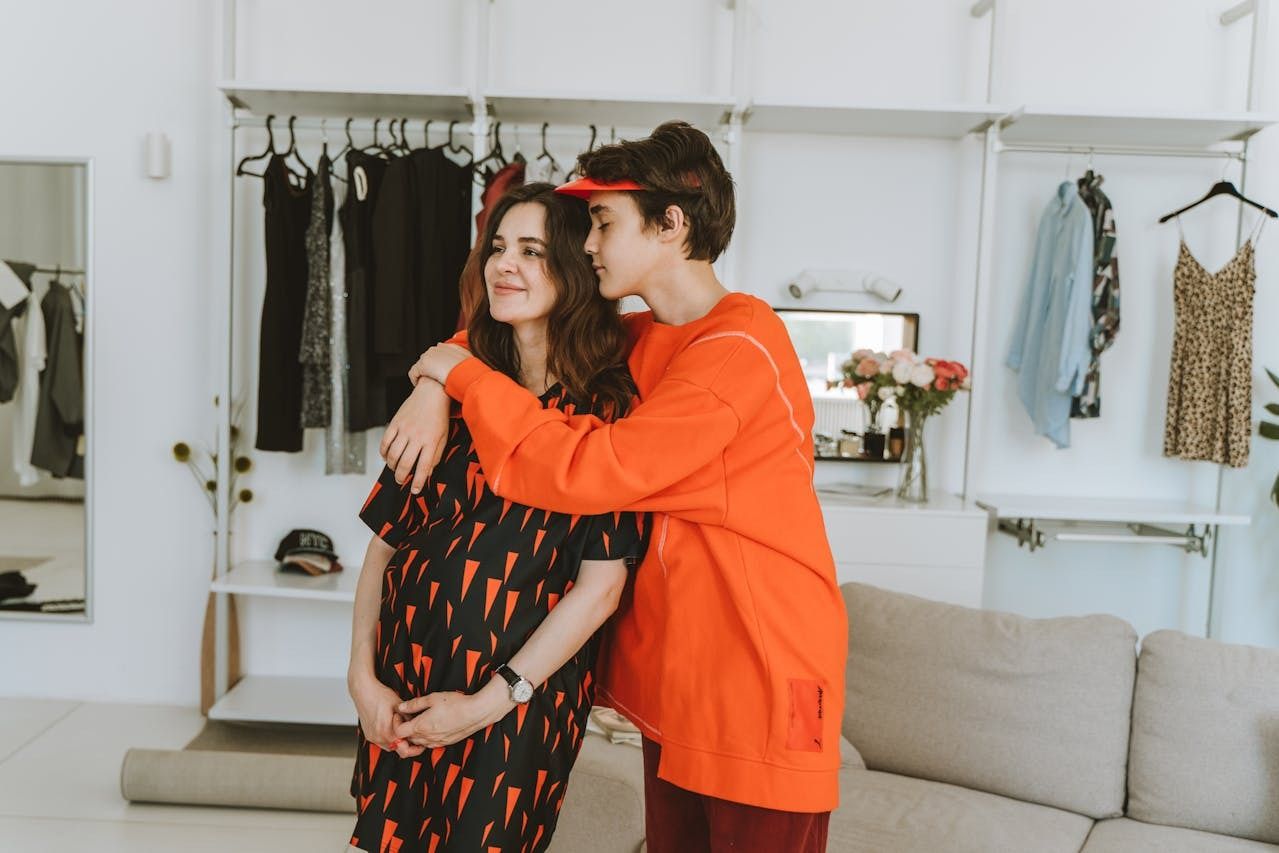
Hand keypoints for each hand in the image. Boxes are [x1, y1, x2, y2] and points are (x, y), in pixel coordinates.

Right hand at [349, 670, 409, 752]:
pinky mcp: (368, 734)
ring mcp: (372, 737)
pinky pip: (381, 741)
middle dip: (406, 744)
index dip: (415, 748)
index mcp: (387, 732)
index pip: (404, 750)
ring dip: (397, 741)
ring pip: (389, 746)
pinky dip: (388, 737)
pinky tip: (392, 727)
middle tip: (413, 736)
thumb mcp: (400, 706)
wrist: (363, 690)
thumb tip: (417, 726)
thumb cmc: (379, 695)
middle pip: (397, 750)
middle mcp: (378, 737)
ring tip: (402, 730)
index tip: (420, 744)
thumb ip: (409, 719)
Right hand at [379, 380, 449, 493]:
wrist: (432, 393)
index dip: (417, 481)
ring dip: (391, 466)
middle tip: (400, 481)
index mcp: (431, 441)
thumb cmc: (439, 416)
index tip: (414, 490)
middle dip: (401, 477)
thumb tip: (427, 472)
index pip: (423, 467)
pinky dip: (383, 452)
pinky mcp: (395, 422)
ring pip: (392, 454)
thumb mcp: (444, 437)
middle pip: (405, 463)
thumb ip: (436, 455)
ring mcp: (404, 429)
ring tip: (394, 469)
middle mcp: (417, 436)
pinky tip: (386, 456)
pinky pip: (385, 442)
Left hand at [393, 684, 511, 750]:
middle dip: (406, 728)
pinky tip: (433, 725)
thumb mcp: (432, 698)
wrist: (475, 713)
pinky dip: (427, 737)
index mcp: (421, 726)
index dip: (396, 723)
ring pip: (419, 742)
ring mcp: (437, 742)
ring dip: (416, 734)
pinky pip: (430, 744)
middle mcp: (427, 737)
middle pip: (408, 739)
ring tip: (421, 720)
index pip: (399, 732)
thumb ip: (414, 704)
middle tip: (409, 716)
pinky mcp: (445, 743)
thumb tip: (401, 707)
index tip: (400, 714)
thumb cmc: (455, 703)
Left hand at [407, 343, 470, 386]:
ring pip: (420, 366)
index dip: (438, 364)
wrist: (463, 374)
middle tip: (433, 380)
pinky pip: (413, 373)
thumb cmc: (470, 370)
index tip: (441, 372)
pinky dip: (415, 379)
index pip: (439, 352)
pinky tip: (419, 385)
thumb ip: (468, 357)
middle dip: (429, 369)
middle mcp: (436, 349)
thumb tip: (470, 356)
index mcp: (448, 347)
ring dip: (422, 374)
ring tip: (426, 384)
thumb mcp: (472, 360)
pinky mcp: (422, 365)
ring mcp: (428, 356)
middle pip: (428, 358)